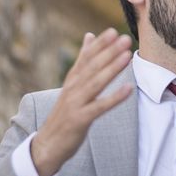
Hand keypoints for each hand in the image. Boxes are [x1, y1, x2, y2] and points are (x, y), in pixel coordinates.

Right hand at [31, 28, 132, 175]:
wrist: (47, 144)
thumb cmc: (64, 113)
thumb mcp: (72, 84)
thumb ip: (82, 60)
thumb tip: (89, 35)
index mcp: (73, 79)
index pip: (87, 57)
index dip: (100, 44)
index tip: (114, 32)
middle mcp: (73, 88)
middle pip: (92, 67)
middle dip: (109, 51)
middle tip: (124, 38)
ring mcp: (76, 103)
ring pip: (96, 83)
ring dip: (112, 68)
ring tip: (127, 56)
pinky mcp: (80, 119)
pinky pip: (100, 107)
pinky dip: (114, 98)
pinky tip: (128, 89)